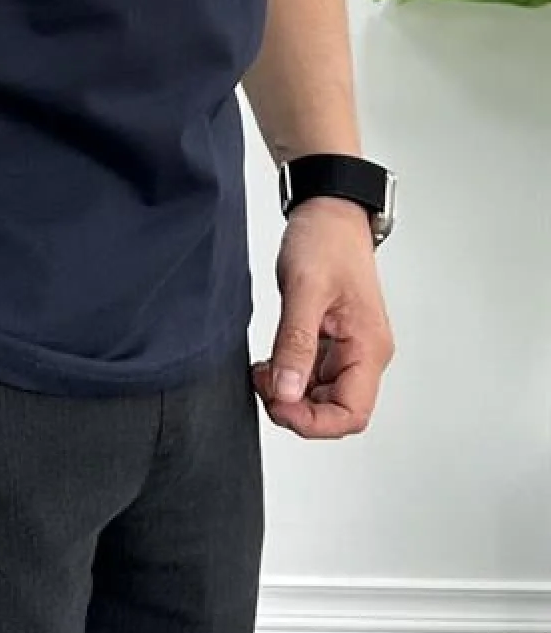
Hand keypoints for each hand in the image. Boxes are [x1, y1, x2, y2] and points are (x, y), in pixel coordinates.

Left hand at [251, 197, 395, 438]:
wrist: (329, 211)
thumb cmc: (326, 241)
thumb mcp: (305, 290)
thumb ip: (295, 343)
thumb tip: (286, 390)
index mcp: (369, 348)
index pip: (352, 414)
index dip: (313, 421)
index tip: (278, 402)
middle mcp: (364, 354)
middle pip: (335, 410)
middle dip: (295, 407)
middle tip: (264, 383)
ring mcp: (348, 348)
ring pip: (320, 396)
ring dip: (289, 392)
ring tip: (264, 368)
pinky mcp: (332, 340)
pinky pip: (312, 374)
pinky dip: (288, 375)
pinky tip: (270, 361)